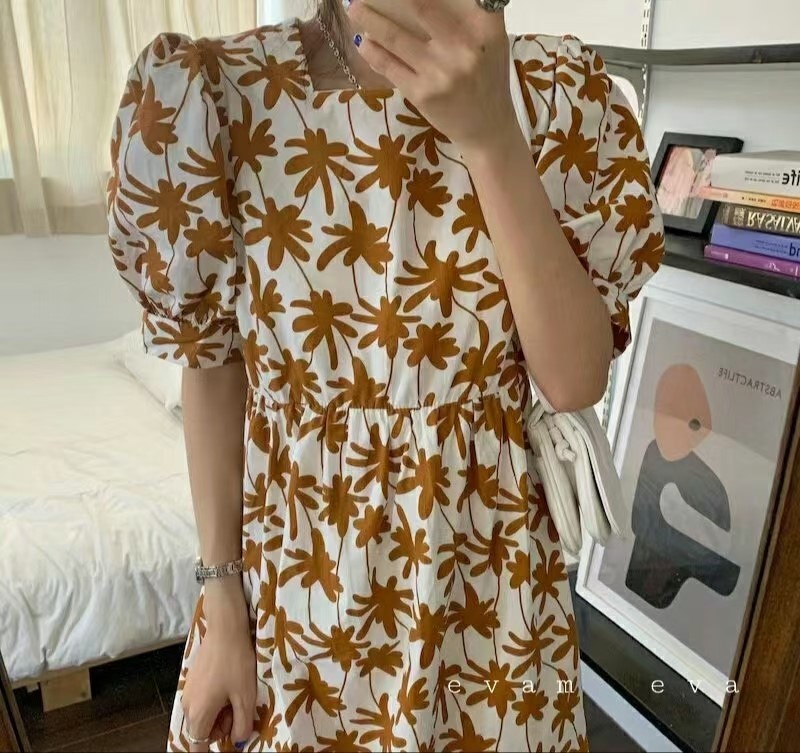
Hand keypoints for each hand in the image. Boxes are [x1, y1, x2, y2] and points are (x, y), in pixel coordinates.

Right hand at [181, 580, 255, 751]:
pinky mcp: (192, 679)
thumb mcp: (245, 697)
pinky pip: (202, 700)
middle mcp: (188, 705)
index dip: (214, 746)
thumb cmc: (236, 664)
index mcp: (198, 714)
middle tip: (238, 709)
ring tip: (236, 694)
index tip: (230, 733)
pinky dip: (215, 700)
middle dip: (220, 727)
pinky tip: (229, 684)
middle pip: (202, 730)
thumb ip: (242, 725)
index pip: (198, 746)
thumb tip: (238, 741)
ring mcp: (188, 691)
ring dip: (219, 713)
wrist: (225, 630)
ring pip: (202, 715)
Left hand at [347, 0, 518, 153]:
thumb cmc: (485, 78)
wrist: (486, 128)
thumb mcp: (490, 41)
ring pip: (396, 38)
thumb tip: (420, 1)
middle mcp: (463, 47)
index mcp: (484, 28)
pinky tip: (364, 43)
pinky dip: (374, 53)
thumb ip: (469, 15)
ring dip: (370, 20)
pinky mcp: (422, 94)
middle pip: (420, 7)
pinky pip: (390, 67)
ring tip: (353, 8)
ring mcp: (440, 72)